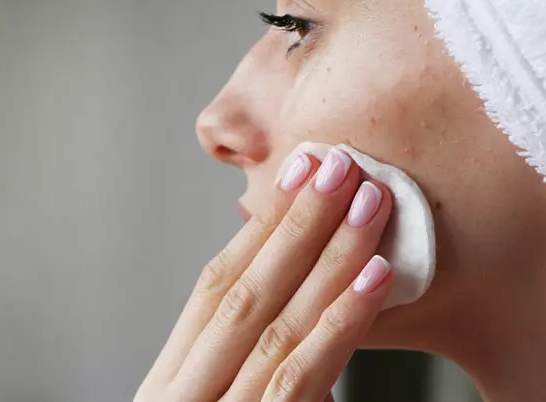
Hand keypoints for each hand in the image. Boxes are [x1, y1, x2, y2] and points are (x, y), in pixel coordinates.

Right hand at [136, 149, 393, 401]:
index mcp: (171, 377)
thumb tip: (300, 304)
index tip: (301, 171)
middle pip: (245, 293)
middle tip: (340, 166)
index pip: (214, 285)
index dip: (261, 226)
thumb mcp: (214, 401)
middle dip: (297, 224)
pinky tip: (373, 279)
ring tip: (368, 205)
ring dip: (329, 258)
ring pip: (278, 325)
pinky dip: (339, 324)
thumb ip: (247, 361)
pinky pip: (300, 377)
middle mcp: (185, 390)